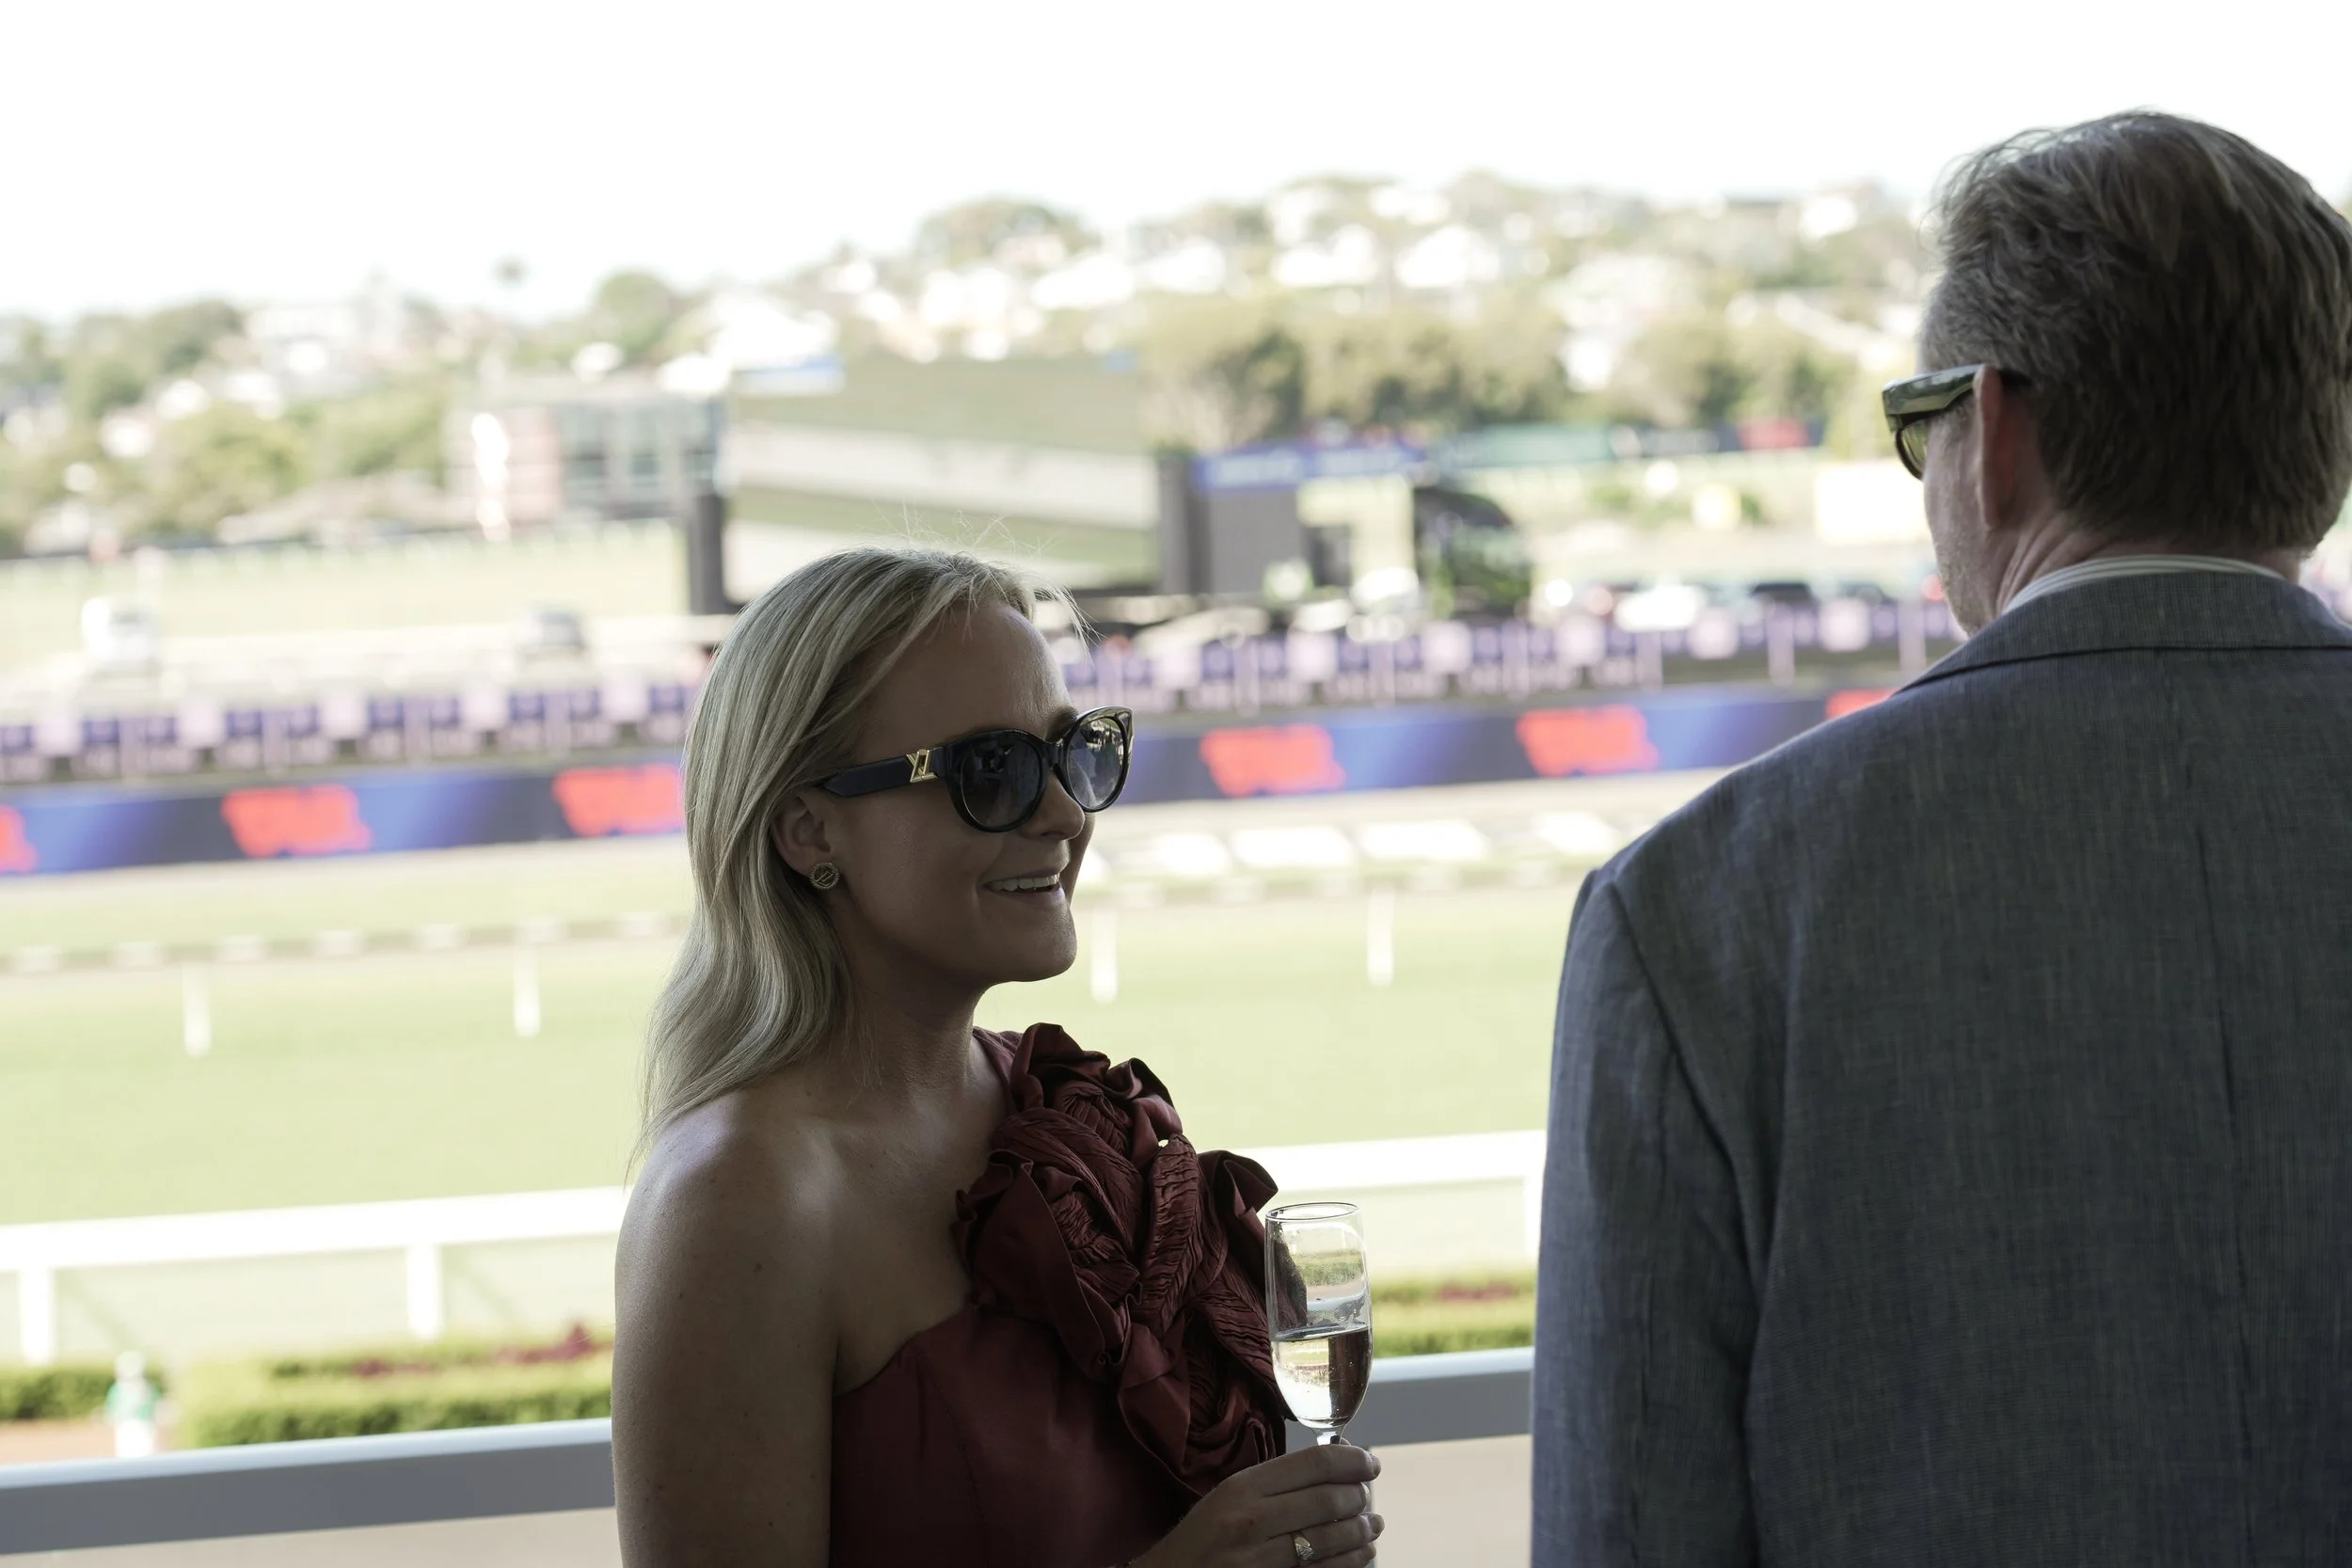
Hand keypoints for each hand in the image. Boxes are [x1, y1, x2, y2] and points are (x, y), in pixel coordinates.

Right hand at [1131, 1443, 1383, 1567]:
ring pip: (1331, 1539)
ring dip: (1362, 1530)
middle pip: (1328, 1501)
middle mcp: (1253, 1520)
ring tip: (1373, 1524)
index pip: (1313, 1464)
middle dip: (1358, 1497)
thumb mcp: (1228, 1496)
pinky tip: (1363, 1553)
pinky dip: (1352, 1561)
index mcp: (1243, 1487)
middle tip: (1367, 1495)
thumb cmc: (1202, 1536)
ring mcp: (1262, 1559)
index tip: (1370, 1463)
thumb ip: (1275, 1482)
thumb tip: (1333, 1466)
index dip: (1352, 1461)